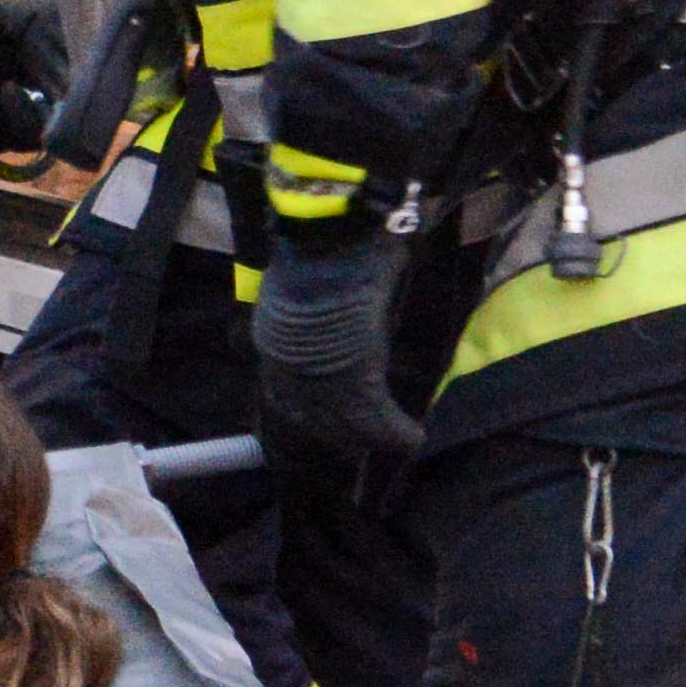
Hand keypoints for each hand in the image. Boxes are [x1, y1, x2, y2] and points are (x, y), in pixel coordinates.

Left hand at [248, 223, 428, 477]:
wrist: (329, 243)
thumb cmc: (319, 248)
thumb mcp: (298, 280)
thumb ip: (305, 302)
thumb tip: (319, 301)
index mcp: (271, 340)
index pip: (282, 394)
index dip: (305, 411)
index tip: (322, 420)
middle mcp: (289, 369)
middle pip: (311, 419)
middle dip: (337, 433)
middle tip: (359, 443)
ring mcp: (319, 380)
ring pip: (347, 428)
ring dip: (373, 438)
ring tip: (397, 439)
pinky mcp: (356, 384)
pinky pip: (380, 423)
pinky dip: (399, 435)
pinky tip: (414, 438)